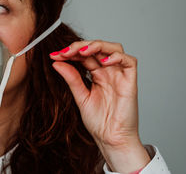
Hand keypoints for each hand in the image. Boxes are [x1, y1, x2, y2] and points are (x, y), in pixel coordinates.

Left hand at [50, 40, 149, 172]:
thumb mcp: (80, 96)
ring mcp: (120, 75)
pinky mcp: (130, 82)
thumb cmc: (99, 121)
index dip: (70, 52)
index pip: (84, 55)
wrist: (111, 139)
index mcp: (97, 74)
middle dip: (80, 46)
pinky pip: (130, 61)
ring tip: (82, 52)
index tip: (54, 56)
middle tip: (65, 52)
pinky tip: (103, 61)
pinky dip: (117, 57)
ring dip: (97, 45)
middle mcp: (109, 71)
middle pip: (98, 47)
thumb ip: (71, 79)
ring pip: (114, 48)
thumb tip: (57, 63)